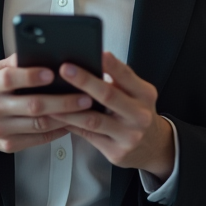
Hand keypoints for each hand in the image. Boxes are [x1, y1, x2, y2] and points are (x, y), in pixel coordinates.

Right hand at [0, 54, 93, 156]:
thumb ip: (14, 63)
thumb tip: (40, 51)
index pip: (10, 78)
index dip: (32, 76)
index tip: (53, 72)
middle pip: (32, 105)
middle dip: (62, 101)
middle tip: (85, 96)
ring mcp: (1, 129)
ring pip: (39, 124)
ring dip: (66, 117)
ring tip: (85, 109)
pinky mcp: (9, 144)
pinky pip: (39, 138)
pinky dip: (59, 130)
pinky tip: (72, 121)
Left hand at [50, 52, 175, 179]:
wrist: (154, 147)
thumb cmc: (137, 112)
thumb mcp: (137, 94)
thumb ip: (119, 80)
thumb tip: (90, 61)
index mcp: (144, 95)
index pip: (127, 76)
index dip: (111, 65)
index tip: (97, 53)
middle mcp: (140, 115)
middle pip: (109, 96)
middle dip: (85, 81)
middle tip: (65, 69)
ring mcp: (129, 136)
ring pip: (93, 120)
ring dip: (69, 109)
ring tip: (51, 99)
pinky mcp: (116, 152)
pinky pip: (88, 135)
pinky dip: (71, 124)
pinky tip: (57, 117)